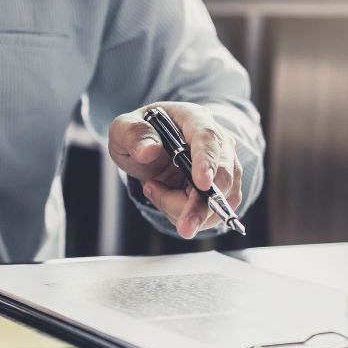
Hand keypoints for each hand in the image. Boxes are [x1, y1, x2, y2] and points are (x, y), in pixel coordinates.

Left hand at [108, 102, 241, 238]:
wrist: (150, 148)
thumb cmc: (140, 136)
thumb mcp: (124, 129)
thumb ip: (132, 135)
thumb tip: (148, 150)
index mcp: (193, 119)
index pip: (207, 138)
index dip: (207, 162)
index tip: (202, 184)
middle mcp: (217, 142)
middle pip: (221, 176)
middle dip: (201, 205)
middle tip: (184, 228)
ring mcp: (224, 167)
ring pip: (219, 200)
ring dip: (184, 210)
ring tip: (154, 189)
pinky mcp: (224, 190)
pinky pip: (213, 213)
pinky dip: (187, 215)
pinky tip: (167, 199)